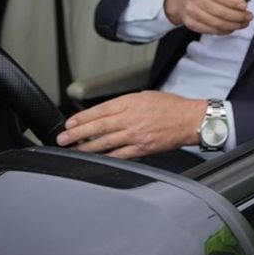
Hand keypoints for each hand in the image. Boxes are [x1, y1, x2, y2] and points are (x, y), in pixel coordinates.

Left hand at [55, 91, 205, 158]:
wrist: (190, 119)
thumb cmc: (171, 107)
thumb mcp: (145, 96)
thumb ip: (126, 104)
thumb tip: (107, 112)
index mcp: (130, 102)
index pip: (99, 110)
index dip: (82, 118)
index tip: (69, 123)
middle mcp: (131, 118)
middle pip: (98, 126)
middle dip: (77, 134)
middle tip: (63, 139)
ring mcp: (136, 134)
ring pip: (105, 142)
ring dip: (87, 147)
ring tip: (74, 150)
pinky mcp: (142, 148)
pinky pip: (119, 154)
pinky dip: (106, 157)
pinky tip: (96, 159)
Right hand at [164, 0, 251, 34]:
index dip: (234, 2)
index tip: (245, 5)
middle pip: (220, 12)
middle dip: (238, 16)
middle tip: (248, 16)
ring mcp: (193, 12)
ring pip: (217, 24)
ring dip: (234, 25)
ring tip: (244, 22)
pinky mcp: (192, 24)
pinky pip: (211, 30)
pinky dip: (224, 31)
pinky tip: (232, 27)